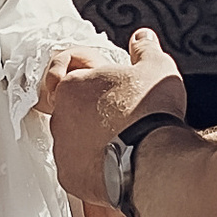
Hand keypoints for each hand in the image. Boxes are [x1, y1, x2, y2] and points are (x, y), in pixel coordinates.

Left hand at [44, 27, 187, 203]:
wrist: (152, 159)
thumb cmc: (150, 113)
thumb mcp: (156, 67)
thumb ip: (145, 50)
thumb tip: (142, 39)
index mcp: (73, 85)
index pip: (76, 81)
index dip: (99, 88)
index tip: (116, 95)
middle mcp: (60, 117)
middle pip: (74, 113)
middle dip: (95, 117)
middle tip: (123, 120)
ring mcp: (62, 149)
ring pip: (74, 144)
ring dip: (93, 143)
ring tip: (124, 145)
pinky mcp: (70, 177)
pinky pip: (79, 171)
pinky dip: (95, 170)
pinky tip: (118, 166)